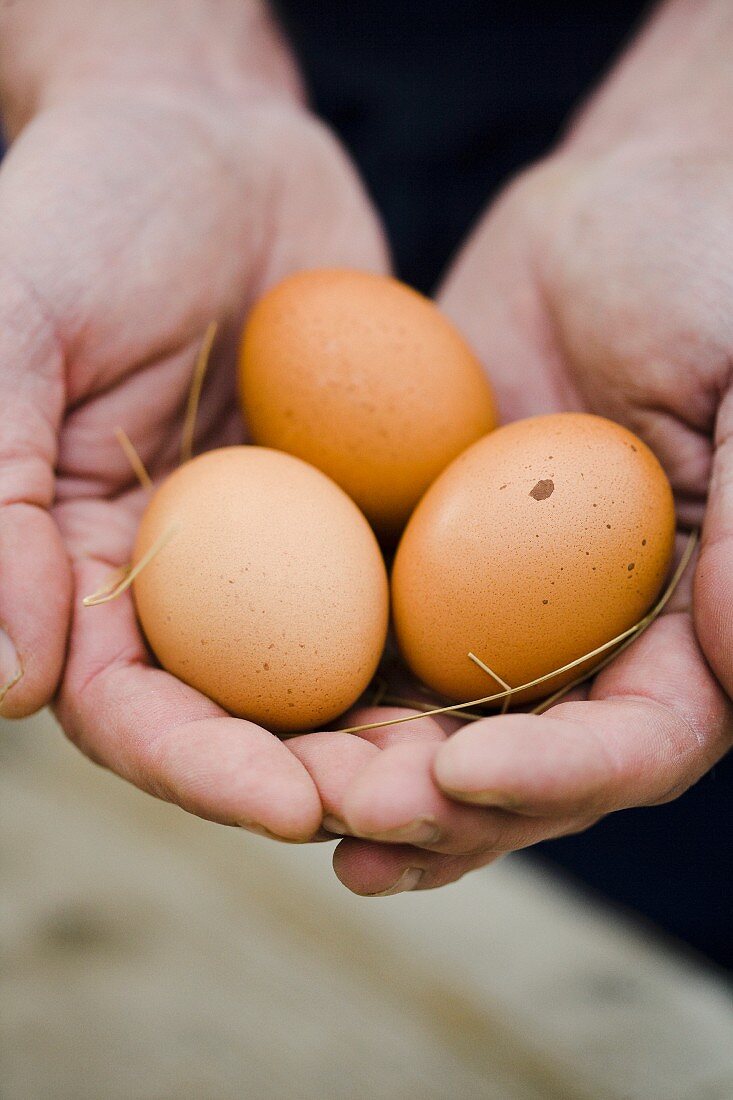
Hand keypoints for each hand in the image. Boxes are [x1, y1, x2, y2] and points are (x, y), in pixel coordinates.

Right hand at [0, 43, 390, 837]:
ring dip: (395, 734)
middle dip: (317, 777)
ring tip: (467, 772)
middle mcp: (186, 578)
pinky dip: (446, 639)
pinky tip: (505, 676)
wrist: (207, 136)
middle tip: (405, 807)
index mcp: (85, 567)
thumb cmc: (85, 216)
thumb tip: (10, 681)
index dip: (198, 766)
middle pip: (244, 719)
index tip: (285, 802)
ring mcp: (281, 547)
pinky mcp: (359, 506)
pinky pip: (402, 584)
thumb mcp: (13, 333)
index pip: (128, 709)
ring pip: (335, 674)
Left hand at [292, 142, 732, 893]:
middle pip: (526, 769)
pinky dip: (326, 700)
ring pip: (439, 735)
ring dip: (367, 779)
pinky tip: (262, 731)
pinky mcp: (426, 570)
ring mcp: (506, 613)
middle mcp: (599, 643)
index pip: (643, 741)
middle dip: (440, 804)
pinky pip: (373, 651)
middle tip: (349, 807)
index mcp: (693, 627)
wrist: (614, 214)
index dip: (562, 773)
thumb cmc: (714, 272)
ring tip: (290, 797)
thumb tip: (731, 664)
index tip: (466, 768)